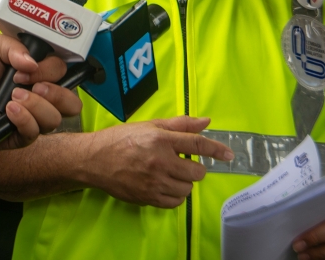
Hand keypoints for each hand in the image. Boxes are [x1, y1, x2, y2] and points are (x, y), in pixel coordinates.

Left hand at [0, 33, 81, 150]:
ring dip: (36, 106)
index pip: (64, 73)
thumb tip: (33, 63)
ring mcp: (33, 117)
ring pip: (55, 118)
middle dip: (55, 93)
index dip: (51, 71)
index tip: (30, 69)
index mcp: (39, 74)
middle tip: (33, 86)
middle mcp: (41, 97)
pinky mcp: (22, 135)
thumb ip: (14, 46)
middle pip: (71, 102)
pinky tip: (8, 110)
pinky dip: (23, 119)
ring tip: (13, 98)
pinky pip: (36, 132)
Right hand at [82, 116, 234, 207]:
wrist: (94, 160)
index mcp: (160, 139)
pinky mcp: (147, 197)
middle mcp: (159, 161)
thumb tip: (206, 121)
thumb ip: (180, 124)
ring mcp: (153, 181)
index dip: (216, 149)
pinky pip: (175, 202)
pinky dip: (175, 196)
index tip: (229, 155)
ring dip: (184, 182)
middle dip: (194, 168)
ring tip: (171, 174)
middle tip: (182, 163)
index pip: (196, 143)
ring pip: (187, 188)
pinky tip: (165, 185)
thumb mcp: (150, 126)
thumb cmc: (121, 139)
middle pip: (196, 171)